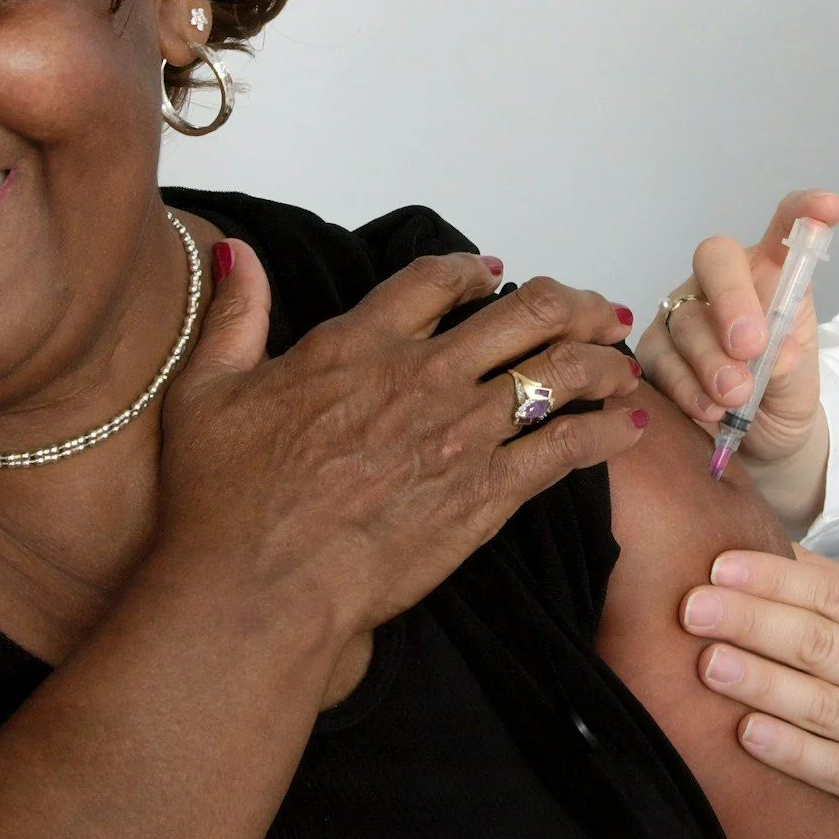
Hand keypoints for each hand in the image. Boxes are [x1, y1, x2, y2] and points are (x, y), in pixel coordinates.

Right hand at [155, 239, 651, 642]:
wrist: (261, 585)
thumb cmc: (225, 500)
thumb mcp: (208, 391)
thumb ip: (235, 316)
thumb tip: (238, 252)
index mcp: (359, 344)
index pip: (435, 280)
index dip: (473, 270)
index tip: (494, 275)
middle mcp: (423, 375)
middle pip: (523, 314)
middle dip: (571, 305)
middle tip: (596, 312)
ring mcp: (462, 431)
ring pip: (557, 372)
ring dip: (601, 361)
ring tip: (623, 365)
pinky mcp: (488, 491)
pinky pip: (567, 446)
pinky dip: (607, 431)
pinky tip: (630, 428)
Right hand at [638, 189, 838, 463]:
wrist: (758, 445)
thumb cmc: (783, 396)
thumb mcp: (799, 385)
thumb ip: (788, 366)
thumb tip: (774, 355)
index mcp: (770, 276)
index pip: (785, 230)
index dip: (803, 212)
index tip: (830, 208)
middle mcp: (723, 283)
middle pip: (715, 259)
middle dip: (732, 299)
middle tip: (751, 346)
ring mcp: (684, 312)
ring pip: (686, 317)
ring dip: (711, 360)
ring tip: (735, 397)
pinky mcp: (655, 349)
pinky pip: (660, 357)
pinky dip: (685, 385)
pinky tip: (708, 409)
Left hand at [678, 548, 838, 827]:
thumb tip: (770, 552)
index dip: (777, 581)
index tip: (720, 567)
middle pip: (826, 649)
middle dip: (753, 624)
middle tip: (693, 608)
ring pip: (826, 710)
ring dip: (760, 684)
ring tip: (707, 662)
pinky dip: (790, 751)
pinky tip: (746, 730)